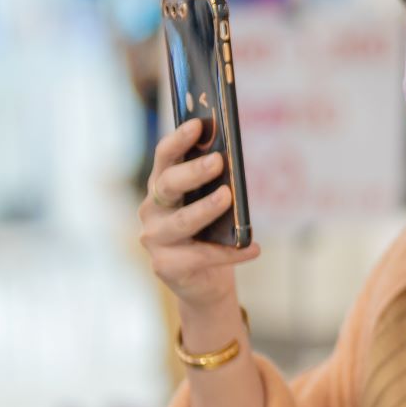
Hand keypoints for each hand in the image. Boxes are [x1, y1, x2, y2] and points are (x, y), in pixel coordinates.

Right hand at [138, 118, 258, 312]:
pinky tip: (254, 248)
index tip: (198, 124)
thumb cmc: (210, 234)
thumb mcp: (212, 205)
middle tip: (218, 161)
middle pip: (168, 185)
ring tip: (228, 197)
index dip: (178, 140)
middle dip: (193, 171)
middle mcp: (151, 209)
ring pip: (181, 221)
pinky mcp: (165, 266)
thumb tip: (232, 162)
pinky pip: (202, 256)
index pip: (164, 157)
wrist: (204, 282)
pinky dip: (231, 252)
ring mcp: (154, 238)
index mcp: (161, 187)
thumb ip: (216, 185)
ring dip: (205, 208)